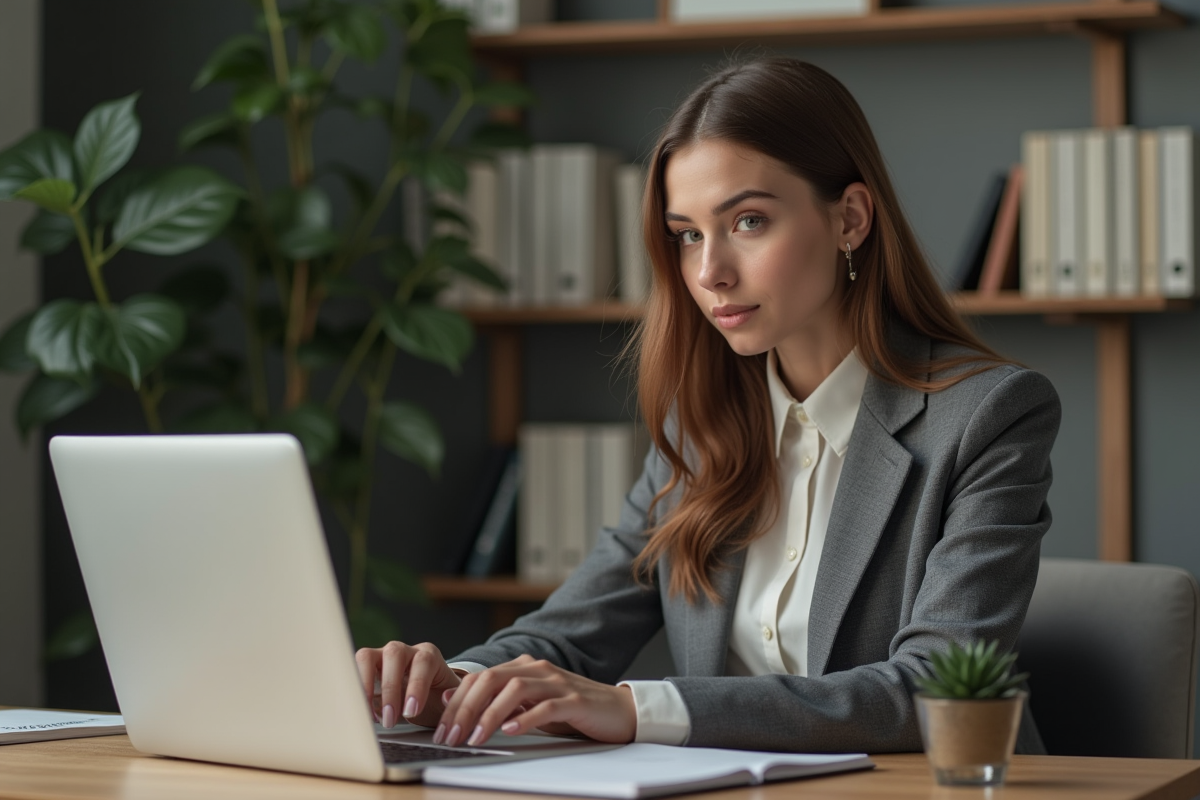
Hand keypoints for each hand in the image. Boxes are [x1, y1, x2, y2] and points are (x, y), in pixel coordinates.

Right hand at [354, 641, 461, 728]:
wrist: (426, 695)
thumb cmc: (437, 697)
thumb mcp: (450, 699)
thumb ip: (452, 699)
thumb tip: (445, 698)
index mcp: (429, 655)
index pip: (423, 662)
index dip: (417, 686)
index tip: (412, 711)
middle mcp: (405, 651)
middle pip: (394, 654)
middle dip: (390, 689)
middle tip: (389, 720)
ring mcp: (383, 655)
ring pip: (368, 656)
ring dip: (365, 686)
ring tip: (370, 716)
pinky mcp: (366, 665)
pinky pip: (353, 669)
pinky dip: (354, 689)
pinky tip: (360, 711)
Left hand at [434, 654, 636, 747]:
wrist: (618, 711)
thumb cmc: (571, 712)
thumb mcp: (530, 706)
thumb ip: (499, 702)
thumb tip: (454, 704)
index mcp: (524, 668)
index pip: (480, 678)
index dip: (457, 702)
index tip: (441, 729)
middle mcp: (538, 669)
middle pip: (491, 680)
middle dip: (465, 708)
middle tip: (450, 735)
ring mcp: (557, 683)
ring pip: (514, 690)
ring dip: (489, 714)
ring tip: (474, 737)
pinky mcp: (575, 700)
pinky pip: (546, 706)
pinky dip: (526, 718)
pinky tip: (510, 731)